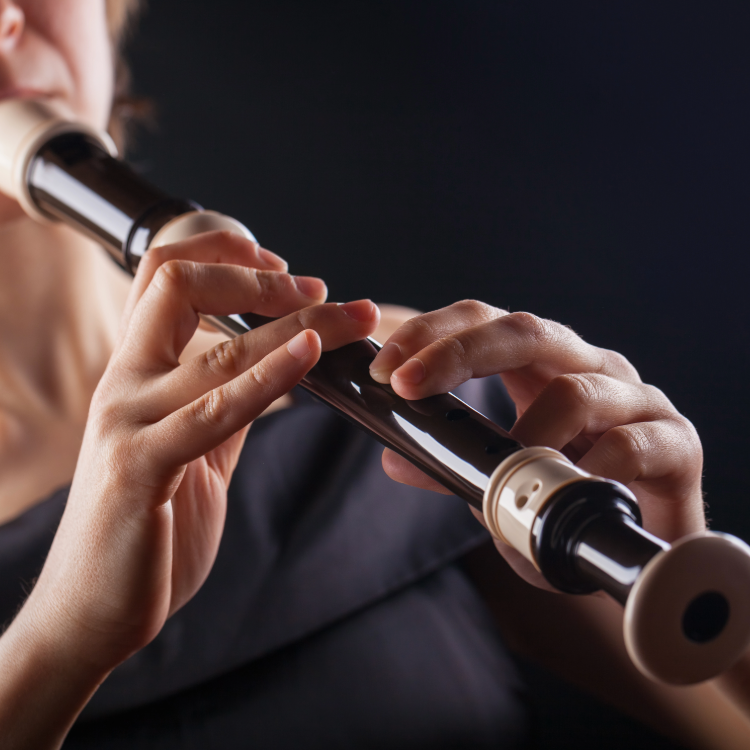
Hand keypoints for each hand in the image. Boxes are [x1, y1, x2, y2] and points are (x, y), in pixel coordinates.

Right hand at [14, 231, 379, 673]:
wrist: (91, 611)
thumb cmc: (146, 528)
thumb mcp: (194, 450)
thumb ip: (224, 404)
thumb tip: (275, 368)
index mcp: (135, 375)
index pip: (165, 278)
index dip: (224, 257)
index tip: (283, 265)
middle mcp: (124, 385)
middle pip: (181, 286)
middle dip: (262, 280)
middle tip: (326, 289)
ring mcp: (128, 422)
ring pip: (217, 349)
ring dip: (296, 325)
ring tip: (350, 316)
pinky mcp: (140, 469)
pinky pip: (213, 411)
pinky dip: (269, 378)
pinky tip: (310, 356)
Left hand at [369, 301, 703, 588]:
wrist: (646, 545)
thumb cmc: (571, 498)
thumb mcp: (501, 480)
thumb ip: (456, 464)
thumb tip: (394, 461)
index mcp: (542, 366)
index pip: (484, 323)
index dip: (433, 335)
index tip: (385, 371)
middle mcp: (588, 367)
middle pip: (524, 331)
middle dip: (457, 352)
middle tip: (408, 386)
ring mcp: (635, 400)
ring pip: (576, 389)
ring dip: (527, 435)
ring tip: (507, 474)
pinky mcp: (675, 442)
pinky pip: (630, 444)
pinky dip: (590, 469)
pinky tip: (573, 490)